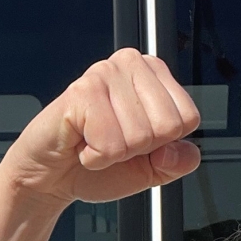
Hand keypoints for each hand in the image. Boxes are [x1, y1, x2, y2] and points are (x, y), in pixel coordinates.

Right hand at [0, 49, 201, 207]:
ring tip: (93, 142)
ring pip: (139, 137)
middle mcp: (132, 64)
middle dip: (139, 150)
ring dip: (113, 155)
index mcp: (154, 74)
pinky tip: (81, 144)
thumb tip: (182, 151)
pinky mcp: (82, 92)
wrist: (51, 176)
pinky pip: (110, 144)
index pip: (189, 118)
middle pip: (167, 127)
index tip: (134, 142)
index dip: (163, 145)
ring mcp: (106, 73)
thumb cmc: (97, 164)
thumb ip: (178, 162)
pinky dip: (95, 158)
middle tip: (111, 142)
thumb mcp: (151, 169)